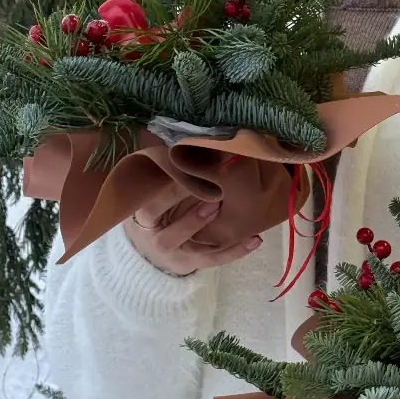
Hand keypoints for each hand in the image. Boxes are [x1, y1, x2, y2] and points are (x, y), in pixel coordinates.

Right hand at [123, 181, 262, 276]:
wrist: (151, 242)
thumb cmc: (155, 204)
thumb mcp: (150, 190)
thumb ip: (162, 170)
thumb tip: (170, 135)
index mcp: (143, 219)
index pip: (151, 209)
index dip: (169, 194)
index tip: (190, 175)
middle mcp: (157, 241)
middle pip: (169, 237)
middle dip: (191, 220)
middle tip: (216, 198)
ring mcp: (177, 255)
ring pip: (194, 250)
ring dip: (215, 236)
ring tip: (236, 221)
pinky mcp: (195, 263)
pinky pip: (216, 259)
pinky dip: (236, 251)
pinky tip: (255, 239)